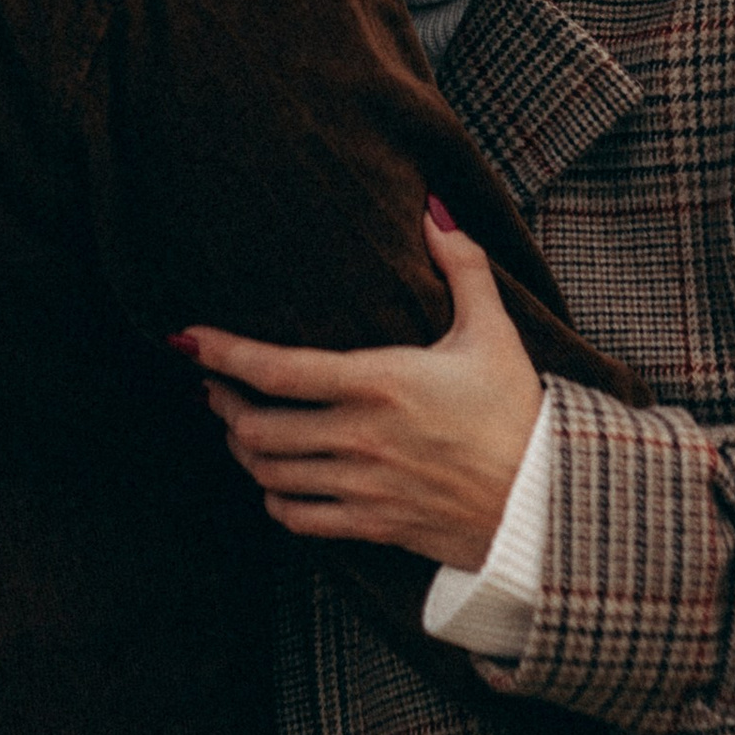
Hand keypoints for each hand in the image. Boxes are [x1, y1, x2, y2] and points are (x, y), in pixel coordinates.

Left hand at [175, 203, 544, 566]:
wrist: (546, 501)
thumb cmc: (518, 411)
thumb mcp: (493, 331)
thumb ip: (462, 266)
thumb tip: (435, 209)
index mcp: (381, 382)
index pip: (278, 369)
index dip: (224, 353)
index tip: (188, 340)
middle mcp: (360, 437)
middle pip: (258, 425)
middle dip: (223, 404)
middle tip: (212, 387)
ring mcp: (362, 486)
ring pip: (270, 473)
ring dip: (243, 450)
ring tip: (237, 429)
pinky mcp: (372, 525)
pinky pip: (298, 519)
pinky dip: (275, 501)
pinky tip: (275, 483)